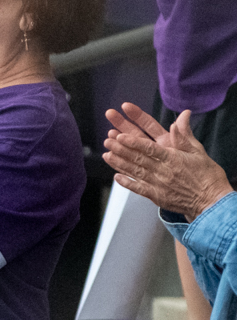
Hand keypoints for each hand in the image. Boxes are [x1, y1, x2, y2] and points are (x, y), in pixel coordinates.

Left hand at [103, 103, 233, 219]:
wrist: (212, 201)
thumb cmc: (207, 175)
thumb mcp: (198, 152)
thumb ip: (185, 136)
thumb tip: (180, 118)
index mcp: (174, 158)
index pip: (150, 148)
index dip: (133, 142)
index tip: (120, 135)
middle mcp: (163, 171)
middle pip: (138, 158)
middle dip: (121, 149)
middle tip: (107, 140)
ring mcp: (158, 184)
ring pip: (135, 172)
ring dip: (119, 163)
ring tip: (106, 154)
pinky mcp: (157, 196)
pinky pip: (138, 189)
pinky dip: (126, 182)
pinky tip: (116, 176)